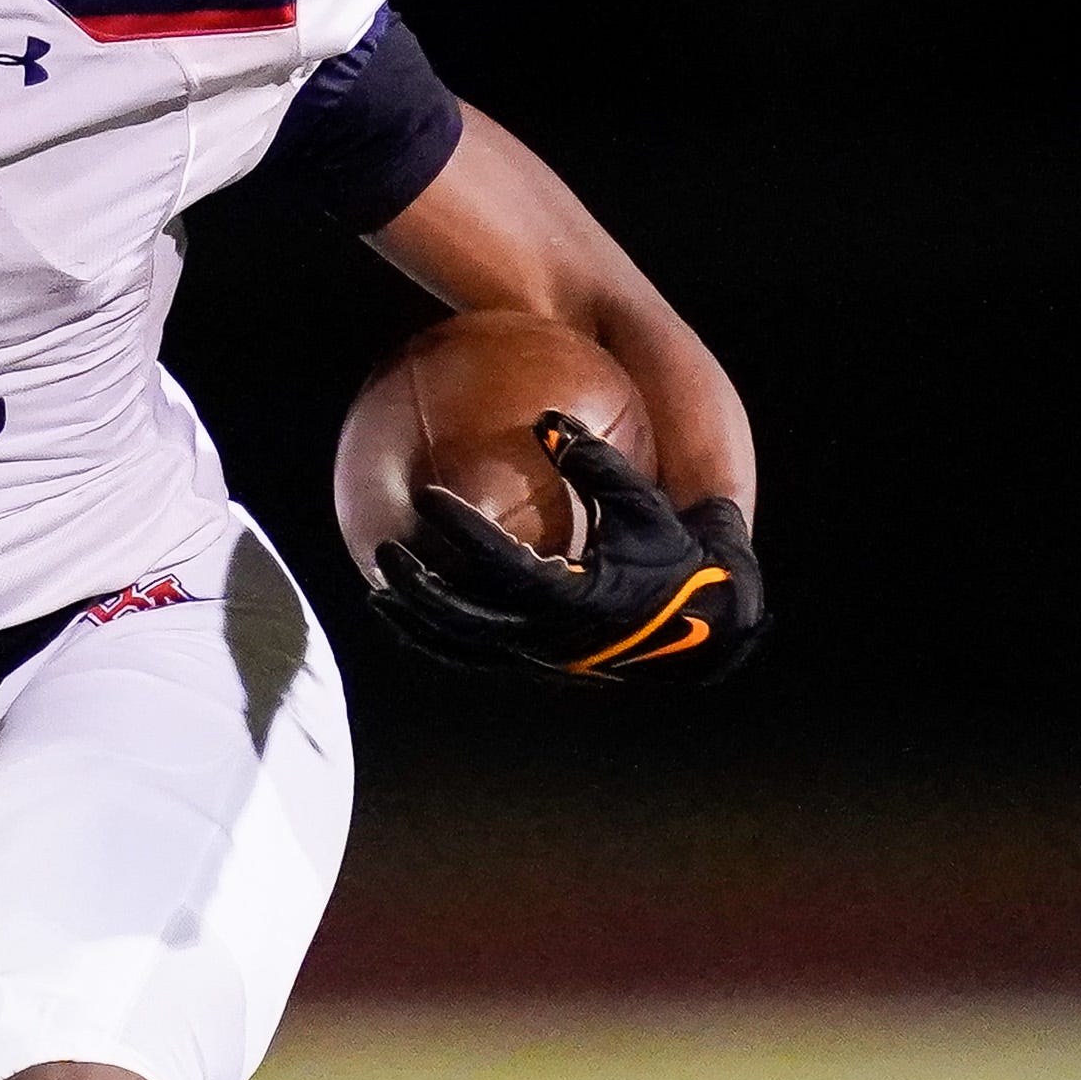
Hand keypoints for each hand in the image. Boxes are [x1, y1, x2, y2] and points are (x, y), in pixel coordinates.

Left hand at [365, 418, 763, 684]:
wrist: (703, 628)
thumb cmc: (674, 555)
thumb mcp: (645, 505)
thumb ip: (597, 463)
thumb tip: (547, 416)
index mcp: (576, 596)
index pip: (503, 562)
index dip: (462, 530)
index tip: (427, 496)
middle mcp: (550, 635)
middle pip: (465, 616)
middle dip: (419, 585)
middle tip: (385, 546)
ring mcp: (538, 656)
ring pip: (462, 646)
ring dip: (416, 621)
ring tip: (377, 591)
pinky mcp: (534, 663)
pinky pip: (474, 656)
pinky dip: (436, 639)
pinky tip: (408, 614)